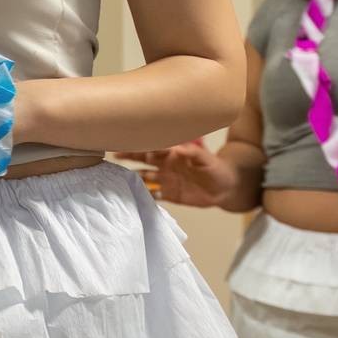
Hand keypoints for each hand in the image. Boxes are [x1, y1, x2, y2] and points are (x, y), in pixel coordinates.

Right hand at [116, 142, 237, 207]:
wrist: (226, 188)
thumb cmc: (217, 169)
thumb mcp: (206, 159)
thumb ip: (192, 153)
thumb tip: (177, 148)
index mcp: (173, 154)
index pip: (152, 148)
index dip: (139, 145)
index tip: (125, 142)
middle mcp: (165, 165)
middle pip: (142, 160)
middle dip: (128, 157)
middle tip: (110, 155)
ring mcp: (166, 180)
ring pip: (144, 177)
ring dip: (132, 177)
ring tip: (115, 176)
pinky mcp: (169, 195)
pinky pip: (152, 194)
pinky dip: (143, 195)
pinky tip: (131, 196)